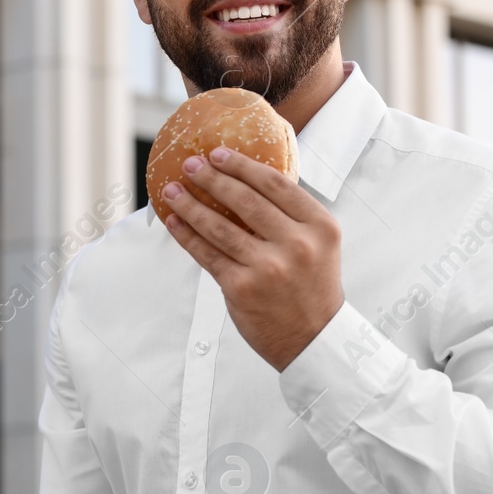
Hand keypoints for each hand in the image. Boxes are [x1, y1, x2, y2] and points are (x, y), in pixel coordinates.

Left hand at [160, 146, 343, 370]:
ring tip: (173, 189)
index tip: (219, 153)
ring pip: (220, 227)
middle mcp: (296, 245)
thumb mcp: (318, 246)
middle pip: (246, 201)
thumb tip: (244, 181)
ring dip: (191, 204)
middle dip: (212, 178)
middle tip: (190, 164)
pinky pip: (207, 255)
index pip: (277, 185)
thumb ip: (291, 217)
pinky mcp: (241, 289)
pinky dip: (187, 235)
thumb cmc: (311, 287)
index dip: (244, 166)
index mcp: (320, 227)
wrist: (313, 340)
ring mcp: (268, 268)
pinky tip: (174, 221)